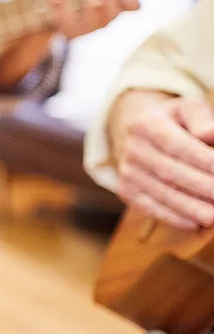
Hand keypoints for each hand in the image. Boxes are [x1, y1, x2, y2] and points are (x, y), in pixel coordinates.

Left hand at [48, 0, 138, 39]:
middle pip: (111, 15)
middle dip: (109, 0)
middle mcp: (100, 18)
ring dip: (91, 8)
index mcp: (112, 5)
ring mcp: (83, 27)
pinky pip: (63, 23)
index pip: (131, 5)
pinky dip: (60, 9)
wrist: (48, 16)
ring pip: (91, 23)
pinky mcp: (64, 28)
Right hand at [111, 91, 213, 230]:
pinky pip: (151, 208)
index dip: (203, 160)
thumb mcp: (187, 110)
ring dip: (191, 208)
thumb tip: (210, 134)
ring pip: (162, 193)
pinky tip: (196, 223)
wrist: (138, 135)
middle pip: (170, 172)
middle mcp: (132, 148)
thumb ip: (202, 119)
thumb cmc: (174, 122)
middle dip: (202, 187)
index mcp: (146, 123)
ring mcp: (128, 172)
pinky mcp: (127, 191)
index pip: (176, 145)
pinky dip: (175, 218)